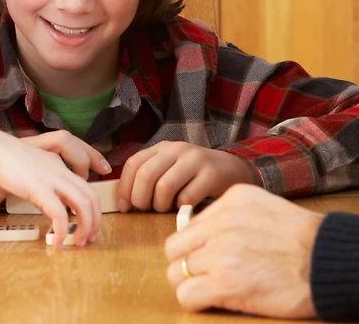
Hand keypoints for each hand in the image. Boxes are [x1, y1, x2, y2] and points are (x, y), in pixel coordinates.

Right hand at [0, 130, 101, 247]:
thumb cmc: (4, 160)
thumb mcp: (30, 171)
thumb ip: (43, 187)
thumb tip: (50, 209)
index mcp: (57, 163)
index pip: (87, 180)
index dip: (95, 198)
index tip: (95, 216)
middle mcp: (60, 169)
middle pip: (91, 194)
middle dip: (96, 219)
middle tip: (90, 236)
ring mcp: (51, 178)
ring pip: (83, 203)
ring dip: (86, 226)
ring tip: (79, 241)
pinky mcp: (39, 188)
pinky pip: (59, 213)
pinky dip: (61, 230)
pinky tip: (56, 242)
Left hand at [117, 142, 260, 211]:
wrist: (234, 170)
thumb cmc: (196, 176)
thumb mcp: (171, 169)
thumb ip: (151, 177)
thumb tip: (124, 199)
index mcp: (163, 148)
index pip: (134, 164)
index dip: (124, 188)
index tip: (124, 207)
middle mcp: (177, 149)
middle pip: (145, 175)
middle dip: (140, 199)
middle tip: (145, 210)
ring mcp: (195, 160)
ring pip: (164, 187)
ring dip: (160, 205)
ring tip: (165, 209)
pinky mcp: (211, 175)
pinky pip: (186, 198)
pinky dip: (181, 209)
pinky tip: (185, 209)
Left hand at [164, 184, 321, 317]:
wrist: (330, 259)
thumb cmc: (303, 238)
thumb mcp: (262, 206)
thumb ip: (230, 214)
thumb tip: (203, 231)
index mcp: (229, 202)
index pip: (187, 225)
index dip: (194, 246)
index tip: (206, 258)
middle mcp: (220, 223)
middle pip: (175, 248)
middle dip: (185, 264)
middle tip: (202, 277)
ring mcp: (221, 253)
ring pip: (177, 272)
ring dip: (191, 284)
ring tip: (211, 290)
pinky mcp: (227, 284)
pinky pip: (188, 294)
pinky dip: (194, 301)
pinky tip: (211, 301)